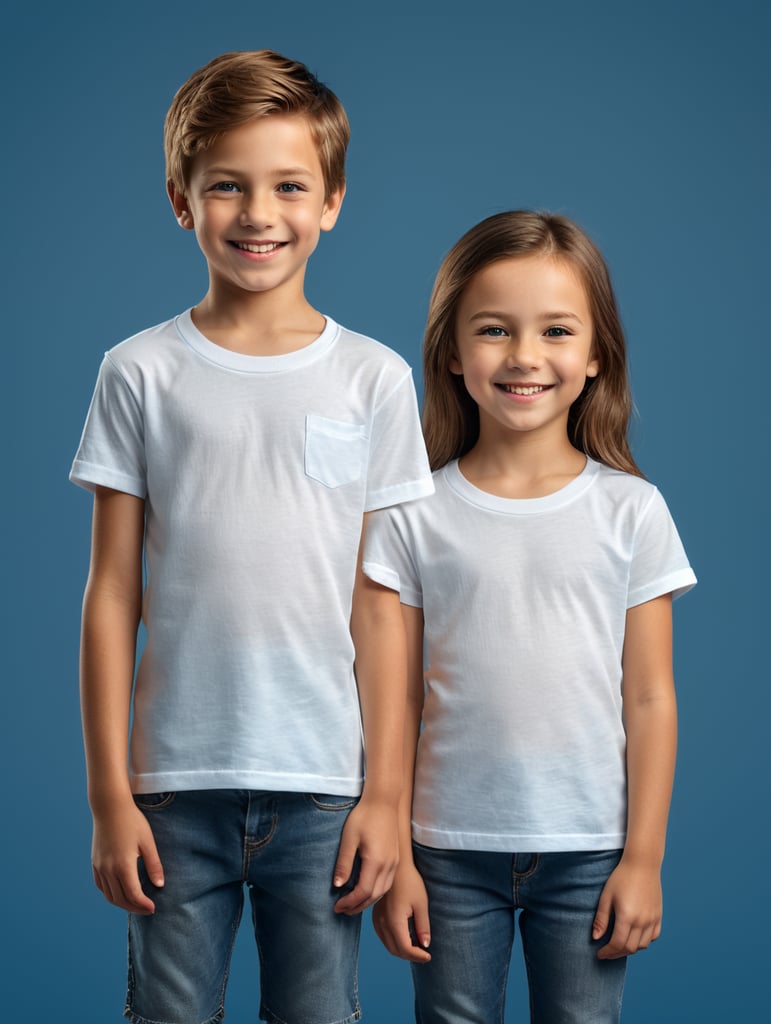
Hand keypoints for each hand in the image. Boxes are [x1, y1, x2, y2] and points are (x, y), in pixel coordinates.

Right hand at [91, 799, 163, 914]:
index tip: (153, 908)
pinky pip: (101, 886)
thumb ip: (153, 865)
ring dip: (122, 903)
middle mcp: (108, 869)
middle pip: (120, 899)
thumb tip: (160, 885)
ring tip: (136, 903)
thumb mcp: (147, 842)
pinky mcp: (95, 863)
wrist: (110, 807)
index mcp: (123, 865)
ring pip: (109, 895)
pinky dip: (111, 894)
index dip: (144, 905)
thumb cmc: (132, 822)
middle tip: (147, 909)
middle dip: (134, 908)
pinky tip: (121, 892)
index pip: (133, 895)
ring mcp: (99, 867)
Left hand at [332, 797, 398, 914]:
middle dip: (357, 906)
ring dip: (367, 901)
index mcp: (376, 861)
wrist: (384, 800)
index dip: (349, 902)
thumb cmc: (364, 816)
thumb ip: (344, 863)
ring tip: (352, 905)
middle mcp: (389, 865)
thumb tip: (337, 885)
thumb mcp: (349, 838)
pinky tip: (366, 891)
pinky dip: (376, 893)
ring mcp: (394, 863)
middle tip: (342, 910)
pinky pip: (387, 883)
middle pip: (374, 896)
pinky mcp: (396, 859)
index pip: (363, 891)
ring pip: (382, 892)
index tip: (337, 906)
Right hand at [373, 861, 430, 962]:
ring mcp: (377, 920)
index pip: (405, 949)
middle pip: (395, 950)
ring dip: (401, 950)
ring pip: (388, 945)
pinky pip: (383, 936)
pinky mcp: (376, 916)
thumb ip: (423, 926)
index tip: (429, 956)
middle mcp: (382, 923)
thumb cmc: (410, 882)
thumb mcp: (421, 904)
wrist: (397, 867)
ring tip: (416, 947)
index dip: (418, 956)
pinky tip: (405, 937)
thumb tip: (425, 945)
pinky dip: (394, 942)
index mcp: (394, 921)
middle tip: (424, 954)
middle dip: (410, 956)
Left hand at [593, 857, 662, 958]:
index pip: (617, 944)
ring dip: (630, 949)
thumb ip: (601, 919)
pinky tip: (635, 937)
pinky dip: (644, 941)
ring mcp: (652, 919)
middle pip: (630, 948)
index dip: (608, 952)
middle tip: (607, 952)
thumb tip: (595, 938)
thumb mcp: (606, 896)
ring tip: (619, 945)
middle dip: (616, 953)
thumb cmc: (621, 878)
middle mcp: (642, 921)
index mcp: (627, 916)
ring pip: (642, 945)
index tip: (600, 954)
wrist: (642, 864)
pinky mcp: (658, 916)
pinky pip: (653, 937)